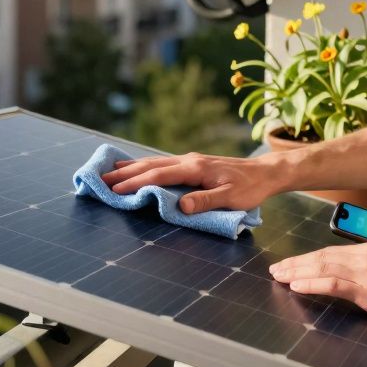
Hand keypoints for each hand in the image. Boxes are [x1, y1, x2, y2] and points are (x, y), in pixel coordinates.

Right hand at [100, 152, 283, 213]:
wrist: (265, 172)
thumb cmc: (250, 188)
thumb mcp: (231, 198)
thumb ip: (205, 201)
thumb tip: (180, 206)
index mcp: (195, 168)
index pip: (159, 176)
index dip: (135, 184)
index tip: (114, 191)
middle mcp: (189, 160)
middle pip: (151, 165)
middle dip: (125, 172)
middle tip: (101, 178)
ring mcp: (190, 160)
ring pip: (155, 161)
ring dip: (132, 166)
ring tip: (111, 170)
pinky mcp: (193, 163)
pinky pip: (163, 163)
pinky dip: (146, 165)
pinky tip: (139, 167)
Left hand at [268, 242, 366, 331]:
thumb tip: (348, 275)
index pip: (331, 251)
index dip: (307, 257)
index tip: (291, 262)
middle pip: (322, 256)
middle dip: (296, 262)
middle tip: (276, 268)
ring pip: (324, 267)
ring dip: (297, 271)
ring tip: (280, 276)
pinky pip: (334, 284)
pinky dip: (313, 283)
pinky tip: (298, 286)